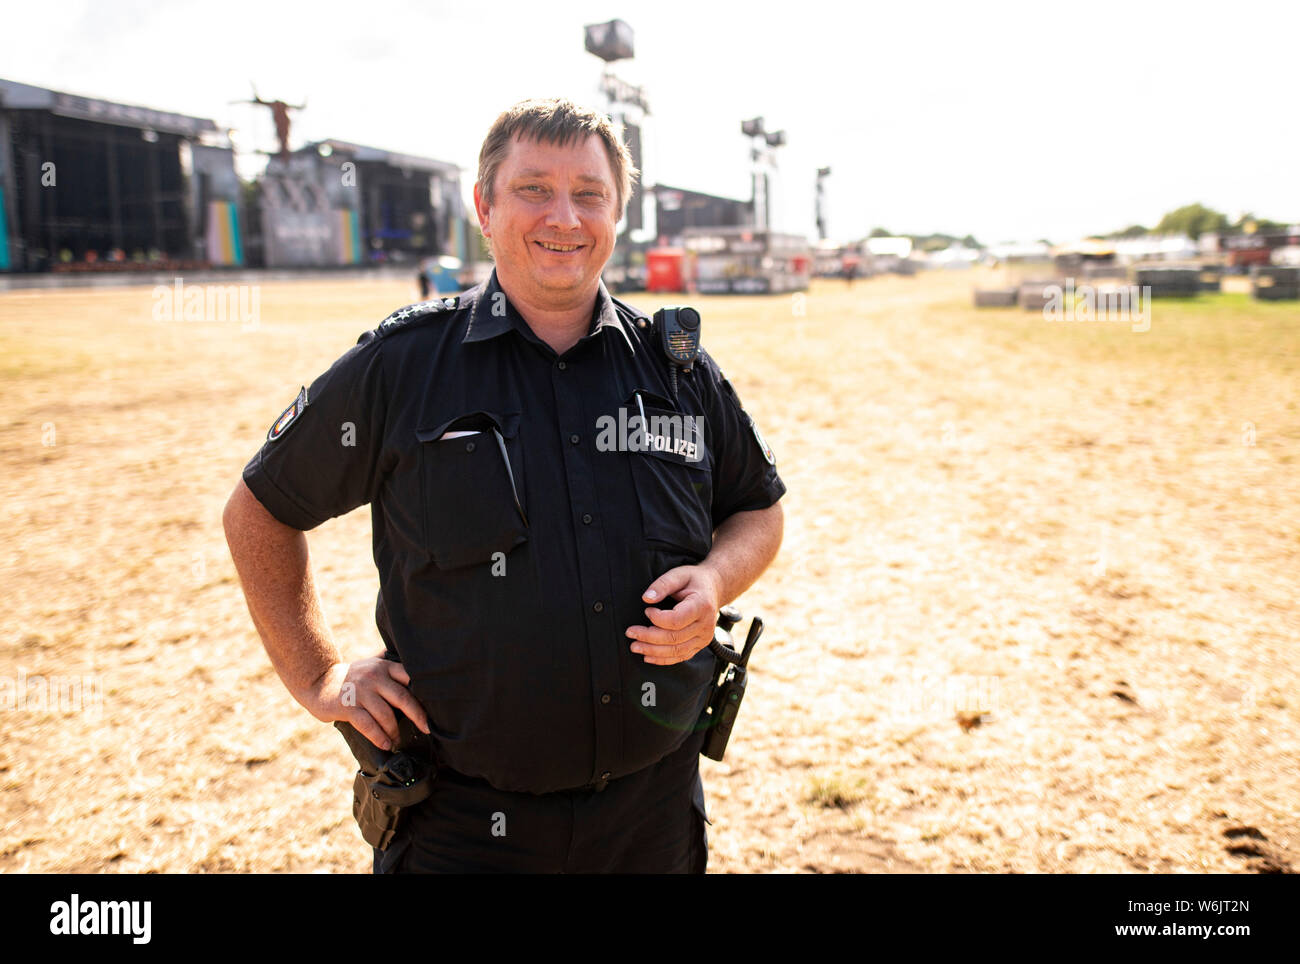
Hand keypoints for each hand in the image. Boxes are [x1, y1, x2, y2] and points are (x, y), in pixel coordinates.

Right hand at [301, 657, 428, 751]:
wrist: (320, 683)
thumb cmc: (353, 678)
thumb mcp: (373, 666)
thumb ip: (392, 670)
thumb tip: (420, 678)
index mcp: (384, 666)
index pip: (409, 677)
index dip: (423, 693)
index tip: (435, 708)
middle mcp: (374, 676)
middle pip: (403, 698)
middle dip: (417, 716)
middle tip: (426, 729)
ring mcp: (361, 691)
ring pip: (386, 715)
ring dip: (394, 731)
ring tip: (397, 740)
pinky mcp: (348, 706)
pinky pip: (368, 725)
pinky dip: (379, 737)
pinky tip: (386, 744)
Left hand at [625, 566, 721, 665]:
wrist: (713, 589)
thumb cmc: (693, 580)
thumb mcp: (679, 574)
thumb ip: (662, 584)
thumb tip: (646, 598)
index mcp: (702, 606)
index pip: (676, 620)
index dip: (657, 618)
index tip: (646, 610)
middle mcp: (705, 625)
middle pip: (674, 637)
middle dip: (649, 637)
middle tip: (630, 632)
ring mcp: (704, 638)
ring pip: (676, 650)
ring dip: (653, 651)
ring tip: (634, 646)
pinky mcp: (700, 645)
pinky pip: (681, 656)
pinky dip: (663, 659)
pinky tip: (648, 656)